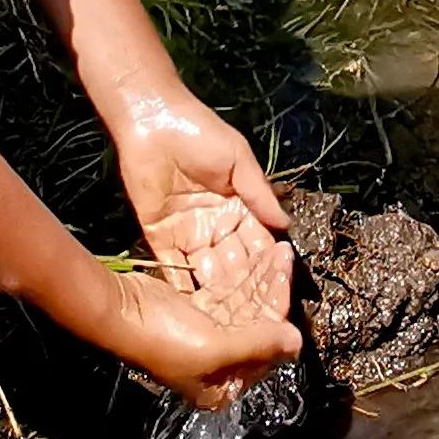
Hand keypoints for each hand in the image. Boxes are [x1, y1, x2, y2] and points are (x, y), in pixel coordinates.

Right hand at [95, 266, 302, 403]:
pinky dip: (239, 277)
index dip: (280, 319)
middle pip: (255, 326)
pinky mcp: (194, 312)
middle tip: (284, 259)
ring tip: (275, 251)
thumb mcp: (217, 346)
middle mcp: (215, 366)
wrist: (119, 311)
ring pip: (242, 306)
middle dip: (270, 291)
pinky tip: (251, 257)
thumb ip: (260, 344)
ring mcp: (204, 337)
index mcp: (221, 388)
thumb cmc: (164, 337)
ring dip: (258, 279)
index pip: (264, 354)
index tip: (289, 284)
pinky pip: (225, 295)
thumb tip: (296, 345)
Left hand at [112, 91, 290, 298]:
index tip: (279, 286)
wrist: (152, 120)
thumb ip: (259, 195)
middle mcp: (216, 225)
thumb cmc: (201, 134)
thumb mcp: (238, 161)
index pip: (257, 241)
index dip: (267, 263)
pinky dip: (181, 286)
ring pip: (207, 270)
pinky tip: (192, 310)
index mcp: (239, 206)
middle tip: (254, 313)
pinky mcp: (159, 236)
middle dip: (244, 285)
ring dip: (216, 291)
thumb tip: (286, 226)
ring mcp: (188, 233)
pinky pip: (172, 267)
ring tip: (228, 318)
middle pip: (234, 262)